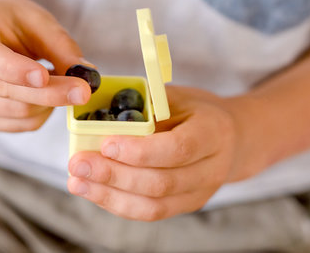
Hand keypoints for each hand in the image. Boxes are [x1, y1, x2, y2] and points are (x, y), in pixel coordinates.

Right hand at [0, 0, 91, 131]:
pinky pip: (19, 125)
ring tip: (62, 81)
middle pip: (7, 91)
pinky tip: (45, 94)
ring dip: (49, 102)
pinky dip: (41, 113)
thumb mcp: (37, 19)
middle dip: (51, 92)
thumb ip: (61, 45)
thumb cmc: (9, 19)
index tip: (44, 75)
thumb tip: (87, 74)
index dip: (13, 69)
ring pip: (17, 112)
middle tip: (84, 90)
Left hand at [67, 86, 250, 220]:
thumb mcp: (176, 97)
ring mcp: (200, 193)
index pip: (178, 149)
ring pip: (153, 206)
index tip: (105, 144)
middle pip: (161, 183)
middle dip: (114, 176)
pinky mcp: (185, 206)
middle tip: (78, 164)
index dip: (140, 151)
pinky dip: (117, 204)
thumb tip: (96, 116)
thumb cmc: (196, 111)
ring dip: (109, 196)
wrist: (232, 139)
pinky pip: (149, 213)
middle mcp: (211, 169)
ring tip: (77, 182)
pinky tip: (93, 191)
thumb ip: (146, 107)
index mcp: (212, 133)